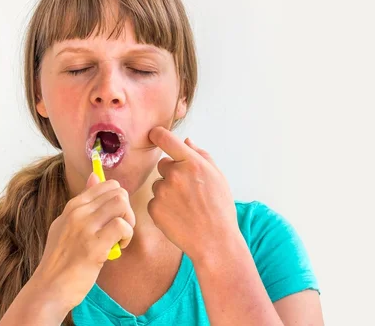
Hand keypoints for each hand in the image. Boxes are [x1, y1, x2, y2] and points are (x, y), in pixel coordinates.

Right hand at [33, 173, 134, 311]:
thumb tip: (95, 176)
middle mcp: (78, 212)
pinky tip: (119, 247)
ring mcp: (85, 227)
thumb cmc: (61, 260)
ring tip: (120, 237)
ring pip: (122, 204)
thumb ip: (83, 203)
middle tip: (121, 229)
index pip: (104, 185)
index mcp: (72, 207)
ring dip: (129, 221)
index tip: (113, 218)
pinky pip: (121, 226)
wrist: (49, 288)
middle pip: (117, 192)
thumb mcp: (66, 225)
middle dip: (126, 210)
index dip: (117, 200)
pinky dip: (127, 236)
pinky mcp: (94, 245)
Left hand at [148, 126, 237, 262]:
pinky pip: (154, 201)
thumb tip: (187, 141)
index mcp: (192, 163)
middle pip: (163, 165)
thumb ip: (201, 155)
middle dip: (172, 173)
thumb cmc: (220, 209)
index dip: (157, 134)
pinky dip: (162, 207)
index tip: (154, 134)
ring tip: (186, 206)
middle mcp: (174, 174)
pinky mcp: (154, 208)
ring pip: (158, 184)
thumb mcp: (218, 177)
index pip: (166, 138)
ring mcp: (162, 192)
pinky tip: (178, 216)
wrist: (215, 241)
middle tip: (188, 191)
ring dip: (167, 191)